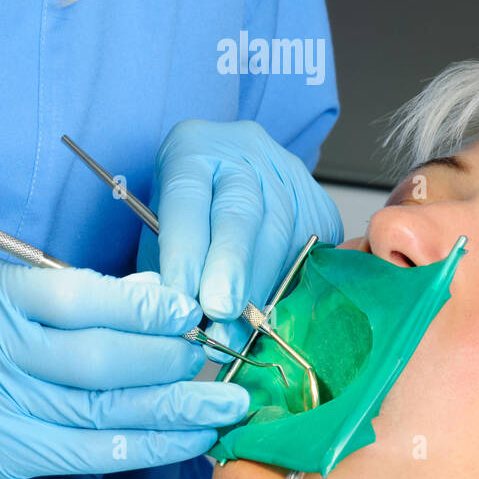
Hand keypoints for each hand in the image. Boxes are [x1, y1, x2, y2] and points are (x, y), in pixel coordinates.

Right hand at [0, 253, 248, 478]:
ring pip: (97, 411)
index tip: (188, 308)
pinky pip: (85, 453)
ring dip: (171, 408)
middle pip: (93, 359)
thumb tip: (158, 301)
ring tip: (225, 403)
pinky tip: (189, 438)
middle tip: (214, 353)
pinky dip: (145, 447)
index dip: (140, 307)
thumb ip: (64, 294)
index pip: (74, 296)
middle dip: (165, 358)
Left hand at [138, 119, 342, 351]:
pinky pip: (310, 251)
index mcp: (192, 150)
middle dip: (231, 267)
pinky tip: (270, 311)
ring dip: (259, 289)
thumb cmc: (189, 210)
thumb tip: (177, 317)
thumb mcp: (159, 226)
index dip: (184, 249)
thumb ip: (164, 266)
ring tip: (238, 329)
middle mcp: (244, 154)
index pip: (187, 197)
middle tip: (220, 311)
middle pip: (241, 211)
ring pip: (280, 234)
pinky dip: (288, 288)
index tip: (180, 295)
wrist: (230, 175)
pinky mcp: (319, 204)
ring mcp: (288, 175)